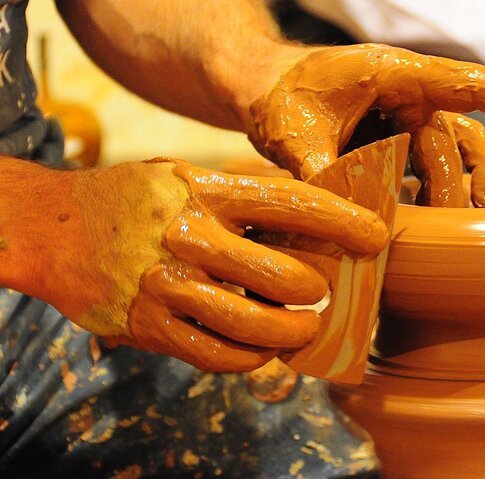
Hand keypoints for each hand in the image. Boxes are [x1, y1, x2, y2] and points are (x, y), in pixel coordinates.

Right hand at [48, 159, 386, 370]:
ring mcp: (168, 285)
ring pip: (255, 324)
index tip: (376, 236)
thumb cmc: (135, 200)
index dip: (341, 221)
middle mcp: (189, 235)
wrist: (54, 229)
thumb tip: (309, 222)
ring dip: (293, 332)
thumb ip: (240, 197)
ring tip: (305, 328)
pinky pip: (218, 355)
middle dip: (317, 290)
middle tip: (324, 292)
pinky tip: (263, 349)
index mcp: (205, 188)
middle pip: (283, 275)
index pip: (290, 203)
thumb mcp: (185, 176)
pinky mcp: (150, 327)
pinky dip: (252, 357)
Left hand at [247, 44, 484, 206]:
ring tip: (458, 224)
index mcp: (394, 74)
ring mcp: (412, 117)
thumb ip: (319, 173)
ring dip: (461, 190)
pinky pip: (438, 165)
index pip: (465, 85)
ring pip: (458, 154)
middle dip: (460, 185)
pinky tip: (423, 216)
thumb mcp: (291, 134)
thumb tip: (348, 219)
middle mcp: (414, 94)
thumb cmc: (281, 96)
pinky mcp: (405, 138)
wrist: (267, 90)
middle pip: (461, 140)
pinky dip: (437, 192)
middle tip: (449, 223)